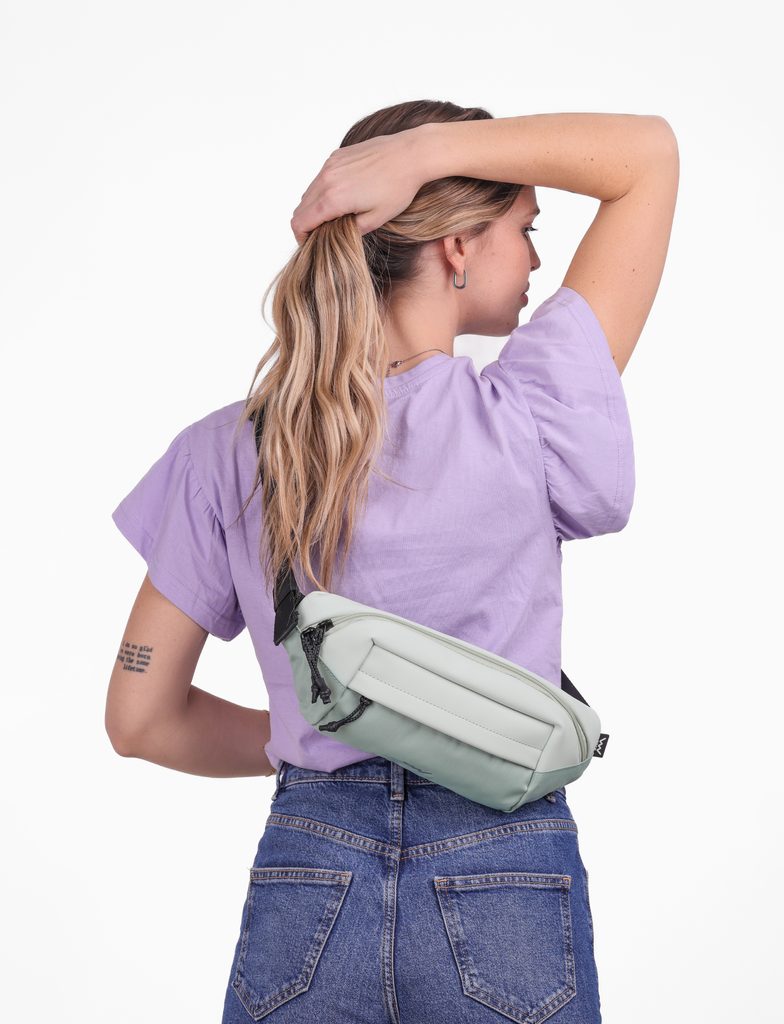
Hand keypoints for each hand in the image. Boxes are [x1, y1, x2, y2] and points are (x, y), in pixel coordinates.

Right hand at [290, 128, 425, 245]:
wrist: (411, 154)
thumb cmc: (398, 188)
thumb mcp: (376, 219)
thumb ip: (350, 231)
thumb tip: (335, 236)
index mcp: (333, 199)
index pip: (300, 222)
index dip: (302, 238)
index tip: (311, 245)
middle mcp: (326, 179)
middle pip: (301, 208)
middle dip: (307, 224)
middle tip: (323, 234)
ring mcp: (330, 165)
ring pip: (308, 192)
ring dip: (314, 207)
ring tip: (334, 217)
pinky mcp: (336, 156)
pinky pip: (320, 178)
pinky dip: (323, 191)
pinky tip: (342, 197)